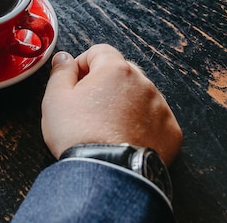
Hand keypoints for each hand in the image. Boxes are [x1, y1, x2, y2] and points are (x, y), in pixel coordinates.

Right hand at [41, 44, 182, 165]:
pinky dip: (142, 125)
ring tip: (107, 127)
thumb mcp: (55, 100)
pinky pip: (155, 120)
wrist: (107, 174)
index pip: (100, 51)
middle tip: (89, 106)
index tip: (75, 81)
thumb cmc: (79, 136)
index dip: (83, 64)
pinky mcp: (171, 131)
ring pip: (140, 95)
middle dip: (106, 83)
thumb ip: (60, 72)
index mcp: (115, 70)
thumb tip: (64, 58)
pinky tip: (125, 139)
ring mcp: (160, 107)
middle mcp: (143, 83)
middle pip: (122, 72)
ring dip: (125, 103)